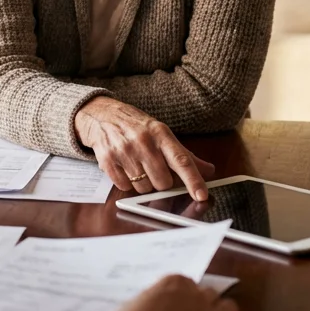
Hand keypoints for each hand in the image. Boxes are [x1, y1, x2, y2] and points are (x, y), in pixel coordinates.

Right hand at [74, 97, 214, 197]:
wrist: (101, 115)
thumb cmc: (136, 126)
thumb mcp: (160, 133)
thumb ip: (183, 154)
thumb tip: (208, 170)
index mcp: (160, 134)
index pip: (181, 160)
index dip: (193, 180)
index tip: (202, 195)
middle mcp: (143, 142)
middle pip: (163, 182)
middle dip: (162, 182)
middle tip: (154, 169)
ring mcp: (124, 152)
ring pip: (144, 188)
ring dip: (143, 183)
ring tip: (137, 166)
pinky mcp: (108, 161)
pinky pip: (125, 187)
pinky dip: (127, 182)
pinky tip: (124, 167)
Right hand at [108, 275, 247, 310]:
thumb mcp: (134, 305)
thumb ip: (153, 299)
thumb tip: (157, 304)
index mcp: (175, 283)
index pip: (188, 282)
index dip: (185, 294)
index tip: (180, 302)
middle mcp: (197, 296)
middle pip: (210, 292)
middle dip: (205, 302)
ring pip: (230, 307)